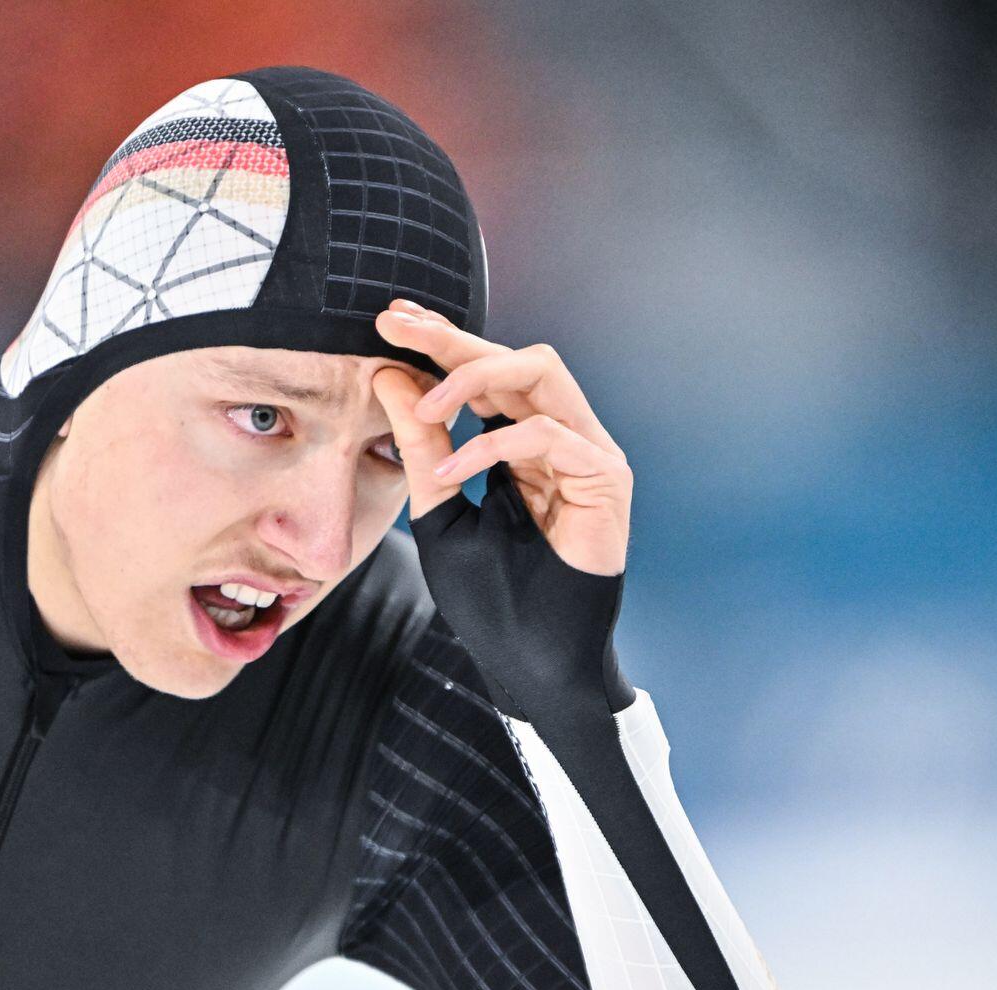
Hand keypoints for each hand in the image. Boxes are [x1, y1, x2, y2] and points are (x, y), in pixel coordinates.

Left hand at [369, 299, 631, 575]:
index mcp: (520, 445)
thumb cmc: (490, 599)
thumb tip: (390, 376)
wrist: (528, 661)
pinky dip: (491, 447)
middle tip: (398, 326)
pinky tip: (451, 474)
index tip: (391, 320)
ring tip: (426, 410)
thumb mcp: (438, 508)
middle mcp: (560, 439)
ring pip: (540, 373)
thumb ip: (420, 446)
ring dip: (474, 379)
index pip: (485, 377)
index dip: (442, 344)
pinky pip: (548, 433)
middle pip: (514, 358)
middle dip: (453, 339)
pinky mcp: (606, 478)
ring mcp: (588, 454)